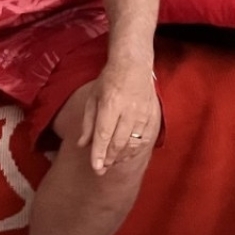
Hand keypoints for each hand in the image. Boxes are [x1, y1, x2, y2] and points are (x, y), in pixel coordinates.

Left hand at [80, 59, 159, 173]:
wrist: (134, 65)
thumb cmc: (110, 81)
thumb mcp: (93, 98)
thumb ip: (88, 123)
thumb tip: (82, 145)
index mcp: (111, 103)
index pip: (104, 134)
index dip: (99, 153)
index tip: (96, 168)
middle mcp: (128, 110)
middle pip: (118, 142)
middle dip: (109, 158)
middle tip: (102, 169)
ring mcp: (143, 113)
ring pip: (133, 143)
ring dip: (122, 156)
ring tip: (112, 162)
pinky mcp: (152, 115)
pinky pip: (145, 139)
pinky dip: (136, 150)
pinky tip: (127, 155)